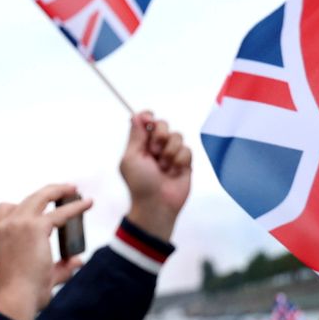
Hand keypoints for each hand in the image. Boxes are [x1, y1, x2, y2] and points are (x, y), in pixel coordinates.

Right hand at [0, 184, 91, 319]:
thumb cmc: (23, 295)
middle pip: (27, 199)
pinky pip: (61, 212)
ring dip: (60, 190)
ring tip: (75, 190)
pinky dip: (76, 207)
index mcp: (0, 237)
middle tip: (65, 191)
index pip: (5, 209)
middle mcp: (6, 226)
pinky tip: (88, 204)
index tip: (40, 206)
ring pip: (42, 197)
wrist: (15, 298)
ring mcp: (19, 224)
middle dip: (47, 193)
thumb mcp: (41, 277)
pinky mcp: (36, 227)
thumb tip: (77, 261)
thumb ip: (60, 268)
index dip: (22, 205)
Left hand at [121, 112, 191, 241]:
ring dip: (169, 152)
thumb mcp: (131, 158)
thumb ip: (135, 136)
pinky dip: (180, 160)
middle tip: (154, 151)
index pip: (145, 121)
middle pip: (163, 124)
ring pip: (177, 136)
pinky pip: (187, 149)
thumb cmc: (140, 184)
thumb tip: (136, 115)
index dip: (148, 117)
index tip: (148, 119)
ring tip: (164, 167)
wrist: (157, 204)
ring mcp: (171, 153)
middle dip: (160, 135)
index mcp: (140, 144)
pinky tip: (174, 172)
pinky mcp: (185, 162)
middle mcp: (156, 146)